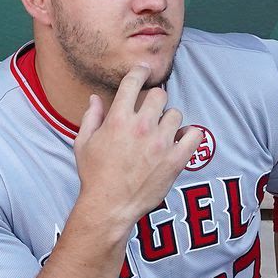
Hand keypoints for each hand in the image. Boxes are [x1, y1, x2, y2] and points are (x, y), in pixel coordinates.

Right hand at [73, 64, 202, 226]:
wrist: (109, 206)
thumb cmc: (94, 176)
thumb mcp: (83, 143)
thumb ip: (91, 117)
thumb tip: (95, 98)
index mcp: (118, 119)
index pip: (133, 82)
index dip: (140, 72)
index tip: (144, 71)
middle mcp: (141, 127)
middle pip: (159, 95)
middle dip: (154, 100)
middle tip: (151, 111)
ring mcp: (160, 143)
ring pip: (176, 114)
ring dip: (169, 120)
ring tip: (161, 132)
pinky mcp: (175, 159)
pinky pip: (194, 135)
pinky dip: (189, 135)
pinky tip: (181, 140)